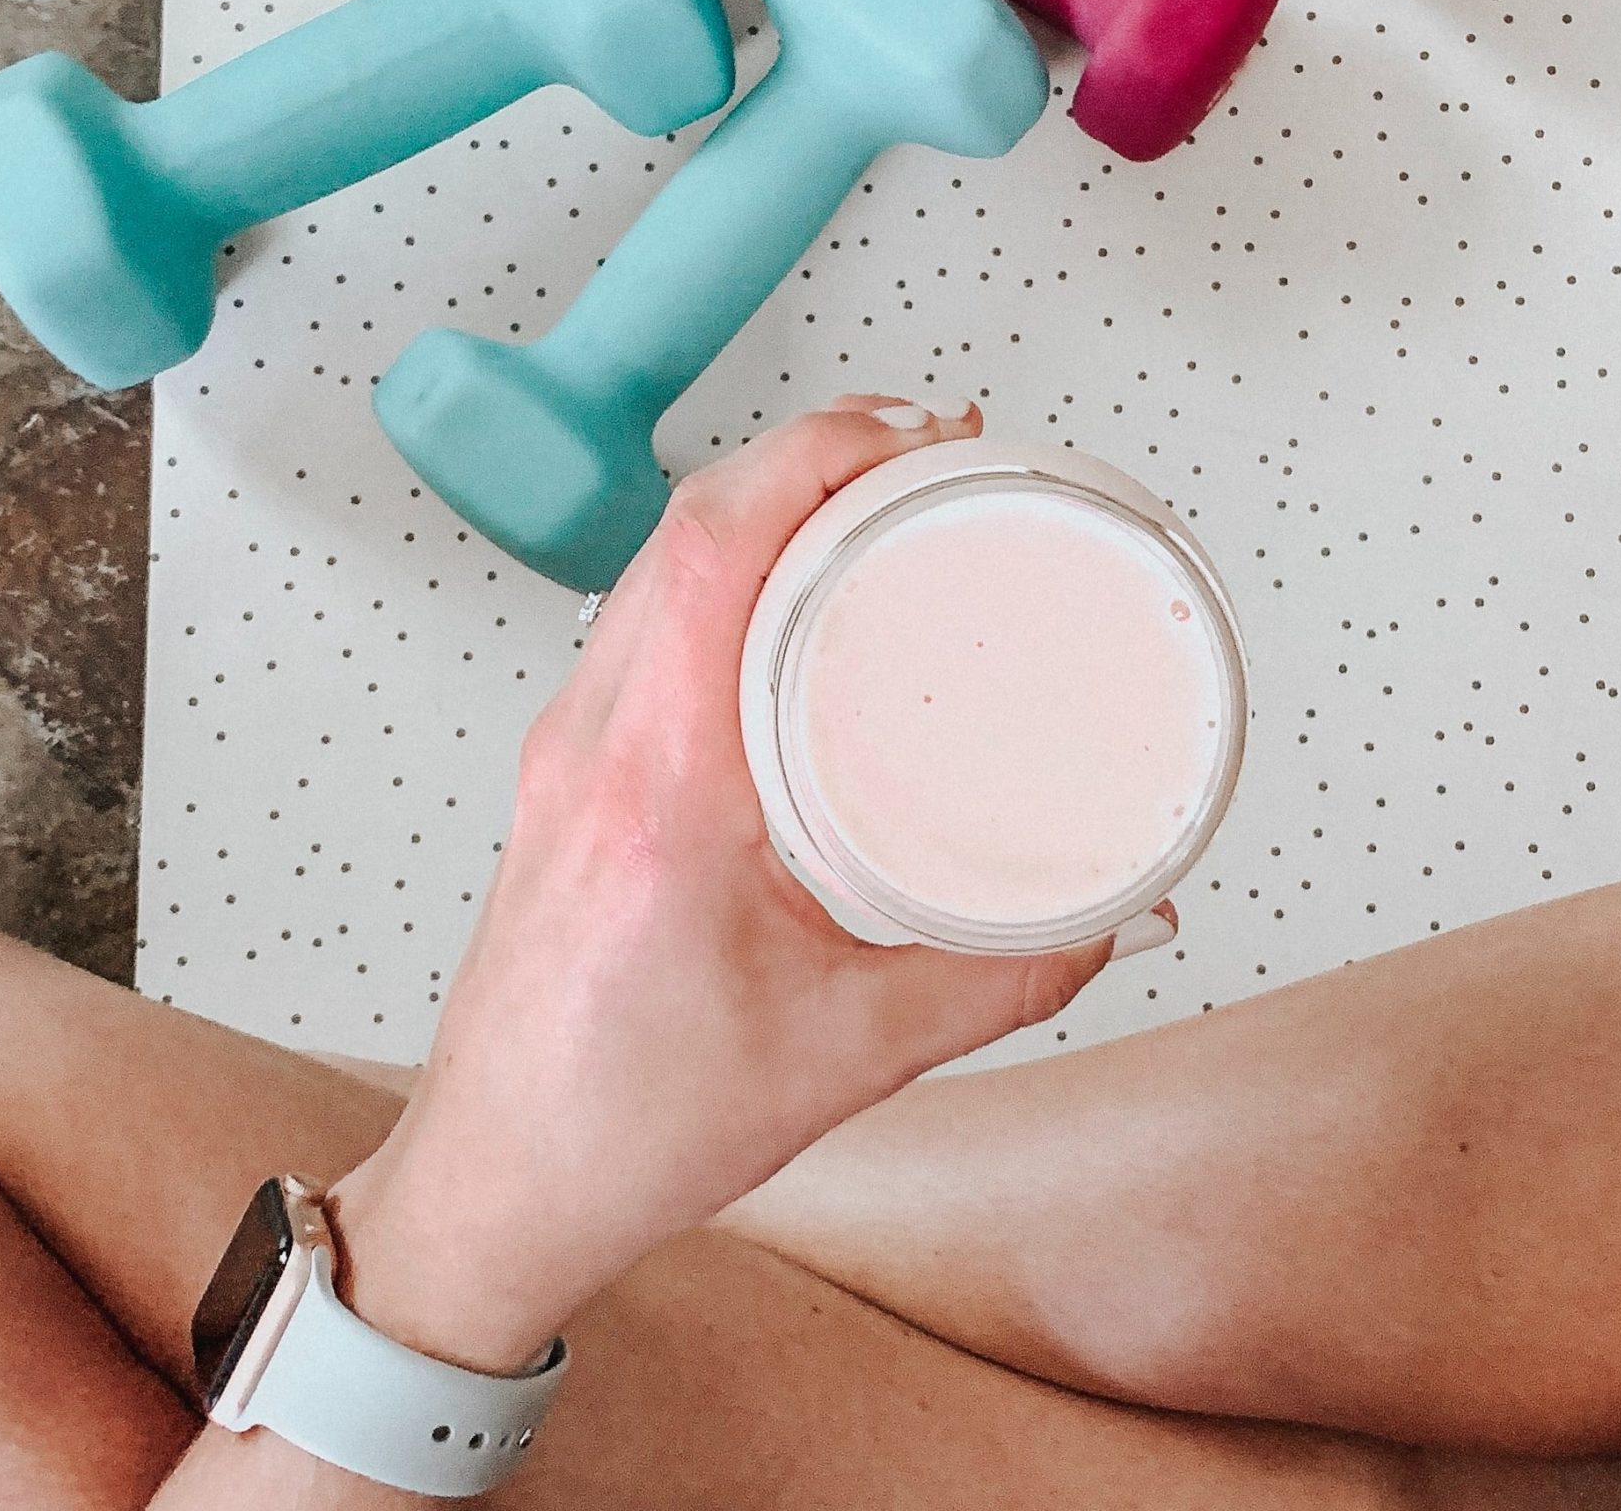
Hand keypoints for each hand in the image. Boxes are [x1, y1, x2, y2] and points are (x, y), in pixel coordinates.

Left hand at [327, 397, 1163, 1369]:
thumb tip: (1117, 915)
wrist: (502, 1182)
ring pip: (652, 563)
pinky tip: (785, 593)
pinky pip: (638, 618)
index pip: (713, 548)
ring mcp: (566, 750)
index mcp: (657, 790)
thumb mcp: (855, 1055)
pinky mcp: (565, 770)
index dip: (816, 454)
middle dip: (811, 455)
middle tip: (924, 453)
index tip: (914, 437)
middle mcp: (593, 745)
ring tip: (868, 497)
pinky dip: (720, 570)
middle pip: (684, 526)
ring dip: (759, 503)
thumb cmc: (625, 1126)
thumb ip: (1008, 979)